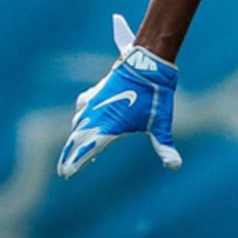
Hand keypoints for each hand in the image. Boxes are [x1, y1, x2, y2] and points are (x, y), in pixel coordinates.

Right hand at [56, 14, 182, 177]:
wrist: (147, 63)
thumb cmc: (155, 95)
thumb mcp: (162, 124)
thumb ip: (164, 146)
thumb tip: (175, 166)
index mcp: (110, 127)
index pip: (88, 150)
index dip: (76, 163)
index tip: (66, 174)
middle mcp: (97, 116)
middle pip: (78, 140)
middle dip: (69, 156)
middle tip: (63, 171)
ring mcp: (95, 102)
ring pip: (78, 124)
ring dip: (73, 139)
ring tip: (71, 151)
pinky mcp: (97, 91)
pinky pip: (82, 107)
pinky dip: (79, 117)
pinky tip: (79, 119)